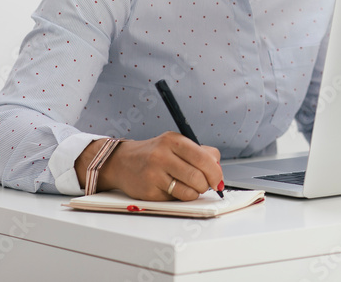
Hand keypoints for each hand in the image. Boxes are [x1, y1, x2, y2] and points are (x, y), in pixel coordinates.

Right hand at [76, 132, 223, 200]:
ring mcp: (154, 174)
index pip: (204, 158)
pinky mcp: (148, 191)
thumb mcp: (175, 144)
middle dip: (206, 185)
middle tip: (205, 185)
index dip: (215, 172)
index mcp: (174, 141)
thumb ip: (199, 152)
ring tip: (190, 188)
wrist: (122, 162)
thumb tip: (218, 167)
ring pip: (188, 191)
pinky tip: (174, 190)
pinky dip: (180, 198)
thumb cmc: (154, 154)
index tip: (218, 179)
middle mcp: (163, 155)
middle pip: (198, 176)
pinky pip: (175, 200)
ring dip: (195, 193)